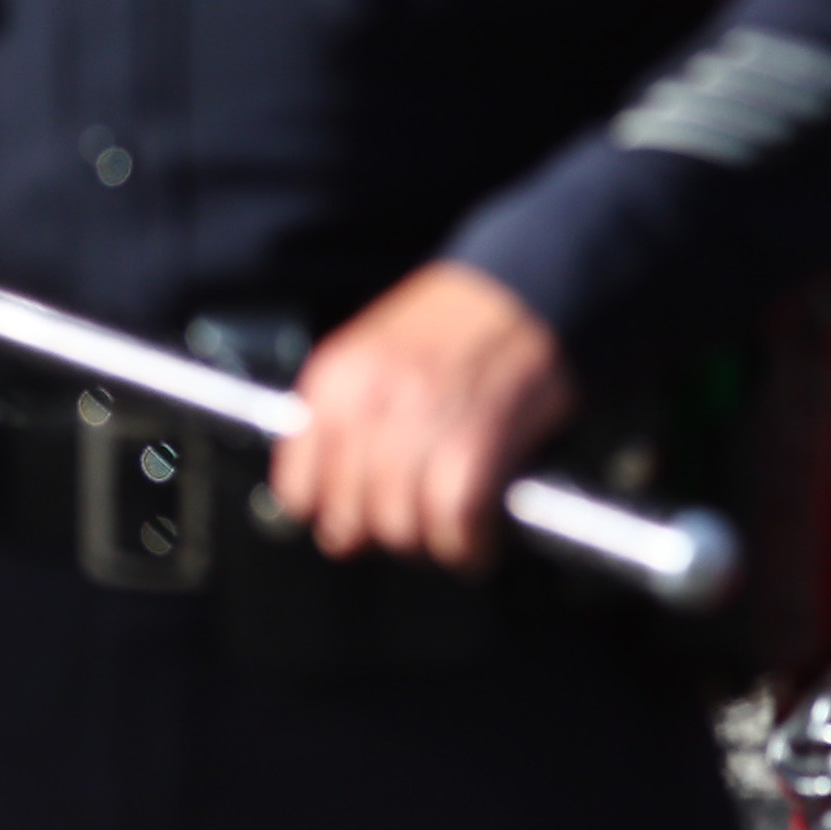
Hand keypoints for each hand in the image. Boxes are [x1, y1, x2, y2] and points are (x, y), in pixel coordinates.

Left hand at [275, 264, 572, 571]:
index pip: (300, 492)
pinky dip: (467, 544)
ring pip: (401, 526)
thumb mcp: (374, 351)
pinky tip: (477, 538)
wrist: (531, 284)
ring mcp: (422, 422)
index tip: (356, 521)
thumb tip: (328, 491)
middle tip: (413, 531)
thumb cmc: (459, 321)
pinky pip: (454, 521)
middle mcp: (370, 402)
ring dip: (428, 545)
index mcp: (336, 380)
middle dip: (383, 538)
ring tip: (449, 536)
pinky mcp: (477, 442)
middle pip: (351, 520)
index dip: (333, 516)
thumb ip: (345, 415)